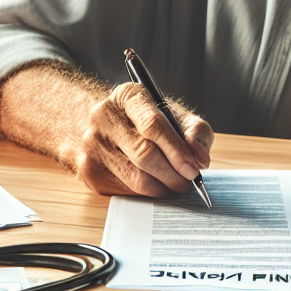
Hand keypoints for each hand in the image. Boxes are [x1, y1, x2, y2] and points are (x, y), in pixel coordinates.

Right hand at [76, 82, 213, 195]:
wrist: (105, 127)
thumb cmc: (146, 121)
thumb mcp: (175, 116)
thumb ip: (195, 132)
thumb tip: (201, 158)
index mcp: (127, 96)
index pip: (152, 124)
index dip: (176, 149)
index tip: (194, 168)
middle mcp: (103, 117)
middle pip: (144, 154)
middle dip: (173, 173)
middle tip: (190, 181)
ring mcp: (92, 145)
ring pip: (136, 178)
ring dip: (163, 187)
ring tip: (176, 184)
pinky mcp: (89, 171)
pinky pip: (126, 191)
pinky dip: (147, 193)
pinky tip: (155, 185)